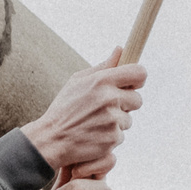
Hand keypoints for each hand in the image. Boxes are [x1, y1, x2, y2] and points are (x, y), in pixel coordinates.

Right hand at [22, 47, 144, 178]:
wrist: (50, 140)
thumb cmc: (64, 108)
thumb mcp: (78, 82)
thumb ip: (103, 66)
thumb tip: (121, 49)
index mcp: (102, 81)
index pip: (139, 73)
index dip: (138, 79)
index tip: (133, 84)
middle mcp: (110, 99)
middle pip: (138, 100)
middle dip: (126, 104)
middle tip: (107, 108)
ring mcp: (112, 120)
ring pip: (128, 120)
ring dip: (116, 122)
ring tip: (95, 123)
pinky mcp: (112, 139)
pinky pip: (121, 135)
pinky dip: (110, 136)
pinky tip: (94, 135)